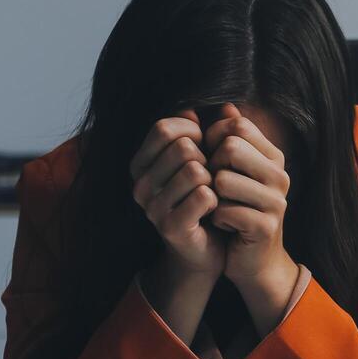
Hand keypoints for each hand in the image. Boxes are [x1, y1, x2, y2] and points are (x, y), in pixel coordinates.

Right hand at [130, 110, 223, 280]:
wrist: (206, 249)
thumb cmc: (202, 199)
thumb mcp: (198, 160)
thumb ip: (196, 132)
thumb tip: (194, 109)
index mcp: (140, 165)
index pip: (164, 128)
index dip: (193, 131)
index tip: (204, 147)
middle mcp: (140, 185)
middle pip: (182, 148)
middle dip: (206, 157)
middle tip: (210, 175)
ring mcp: (152, 208)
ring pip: (195, 170)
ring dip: (213, 180)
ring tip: (212, 193)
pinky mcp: (171, 227)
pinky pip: (204, 196)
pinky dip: (217, 199)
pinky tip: (214, 210)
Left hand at [204, 104, 299, 328]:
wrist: (254, 261)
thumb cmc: (238, 211)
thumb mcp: (233, 172)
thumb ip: (229, 139)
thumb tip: (225, 105)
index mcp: (273, 157)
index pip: (237, 126)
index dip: (215, 140)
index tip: (213, 161)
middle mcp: (280, 175)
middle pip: (231, 148)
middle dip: (212, 168)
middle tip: (215, 189)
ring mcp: (276, 201)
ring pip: (223, 180)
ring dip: (213, 196)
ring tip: (221, 207)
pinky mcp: (266, 226)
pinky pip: (224, 209)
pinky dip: (216, 218)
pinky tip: (225, 225)